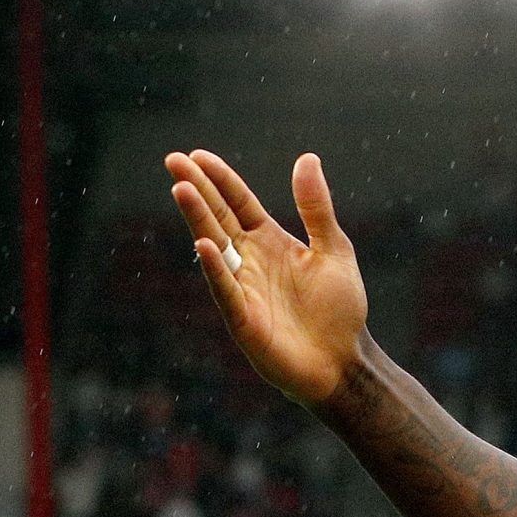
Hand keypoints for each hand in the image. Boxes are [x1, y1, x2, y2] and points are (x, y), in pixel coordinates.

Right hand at [165, 149, 367, 406]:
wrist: (344, 361)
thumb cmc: (339, 309)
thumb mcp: (334, 250)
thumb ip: (317, 208)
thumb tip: (307, 158)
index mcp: (270, 242)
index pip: (238, 203)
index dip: (220, 180)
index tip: (197, 155)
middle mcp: (251, 261)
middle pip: (219, 218)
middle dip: (197, 190)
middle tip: (173, 160)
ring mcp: (242, 288)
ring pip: (215, 247)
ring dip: (198, 219)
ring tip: (181, 189)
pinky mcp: (243, 319)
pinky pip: (225, 289)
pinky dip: (215, 269)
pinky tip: (203, 246)